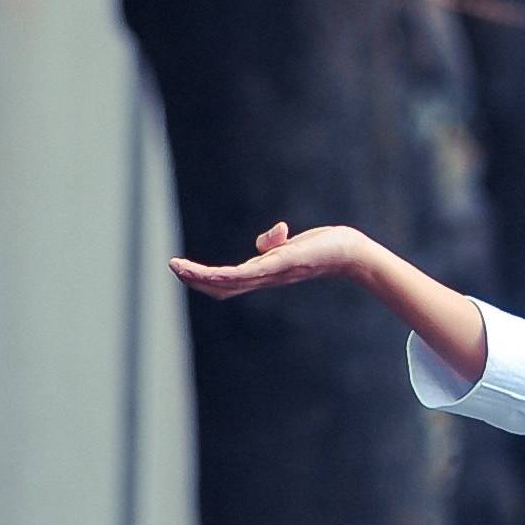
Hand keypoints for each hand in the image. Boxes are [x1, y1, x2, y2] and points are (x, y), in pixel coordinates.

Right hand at [170, 219, 369, 300]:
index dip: (204, 278)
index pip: (227, 282)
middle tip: (173, 267)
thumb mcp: (293, 246)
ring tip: (178, 267)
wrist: (352, 253)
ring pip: (228, 282)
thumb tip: (273, 237)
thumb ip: (275, 244)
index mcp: (263, 274)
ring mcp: (271, 274)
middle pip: (222, 286)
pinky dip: (225, 274)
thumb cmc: (324, 249)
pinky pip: (247, 274)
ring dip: (201, 277)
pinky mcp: (281, 266)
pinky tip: (209, 271)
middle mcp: (264, 278)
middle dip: (195, 279)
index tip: (181, 267)